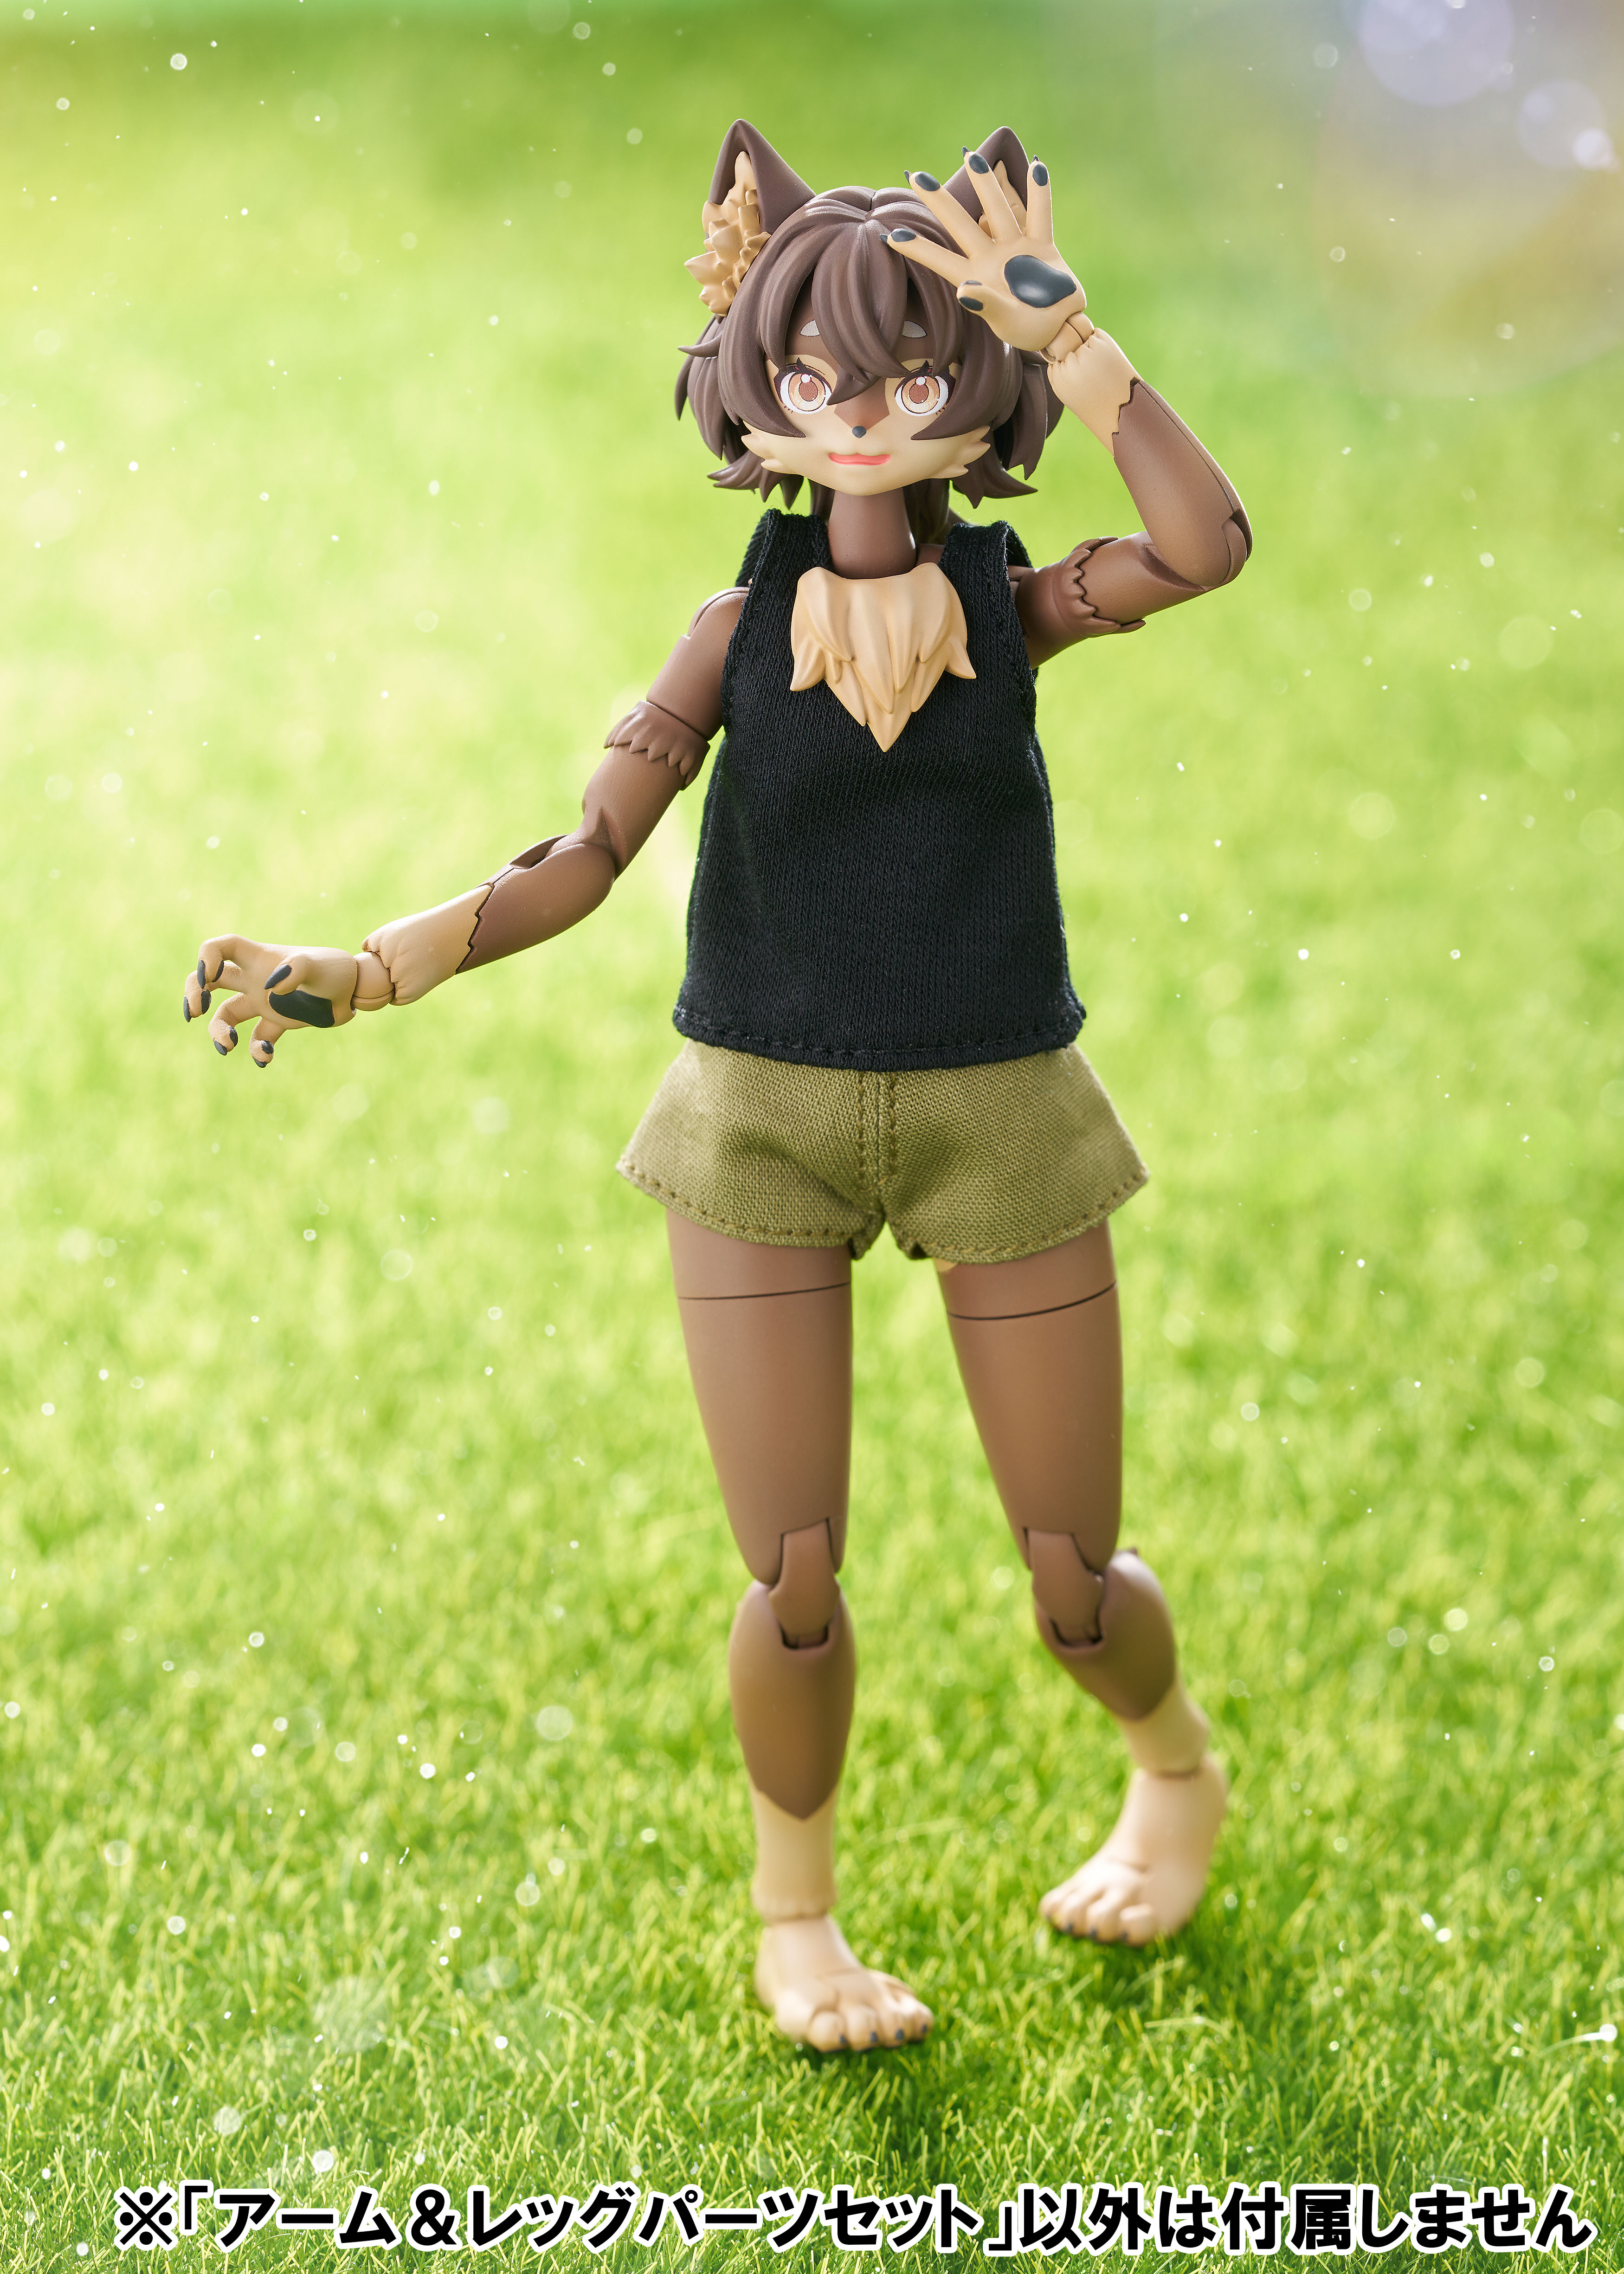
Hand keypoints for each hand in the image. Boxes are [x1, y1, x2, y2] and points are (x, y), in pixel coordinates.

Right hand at [183, 935, 360, 1067]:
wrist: (355, 990)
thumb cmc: (335, 969)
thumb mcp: (318, 965)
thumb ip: (296, 969)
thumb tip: (271, 988)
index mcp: (259, 959)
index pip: (221, 947)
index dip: (206, 957)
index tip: (208, 977)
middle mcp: (255, 979)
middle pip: (210, 981)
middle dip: (193, 993)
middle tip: (195, 1012)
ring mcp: (264, 1001)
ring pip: (227, 1014)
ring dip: (219, 1030)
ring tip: (228, 1046)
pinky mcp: (278, 1022)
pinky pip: (257, 1038)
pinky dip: (256, 1050)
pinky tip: (265, 1058)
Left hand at [886, 152, 1092, 359]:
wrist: (1060, 330)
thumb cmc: (1028, 331)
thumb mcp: (1007, 322)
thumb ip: (987, 306)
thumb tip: (965, 293)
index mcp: (975, 278)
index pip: (940, 260)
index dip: (917, 249)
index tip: (890, 235)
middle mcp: (991, 258)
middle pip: (961, 224)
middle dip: (940, 201)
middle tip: (916, 175)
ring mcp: (1016, 249)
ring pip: (998, 210)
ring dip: (987, 184)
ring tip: (972, 156)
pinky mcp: (1042, 246)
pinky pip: (1040, 214)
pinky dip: (1040, 192)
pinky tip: (1035, 164)